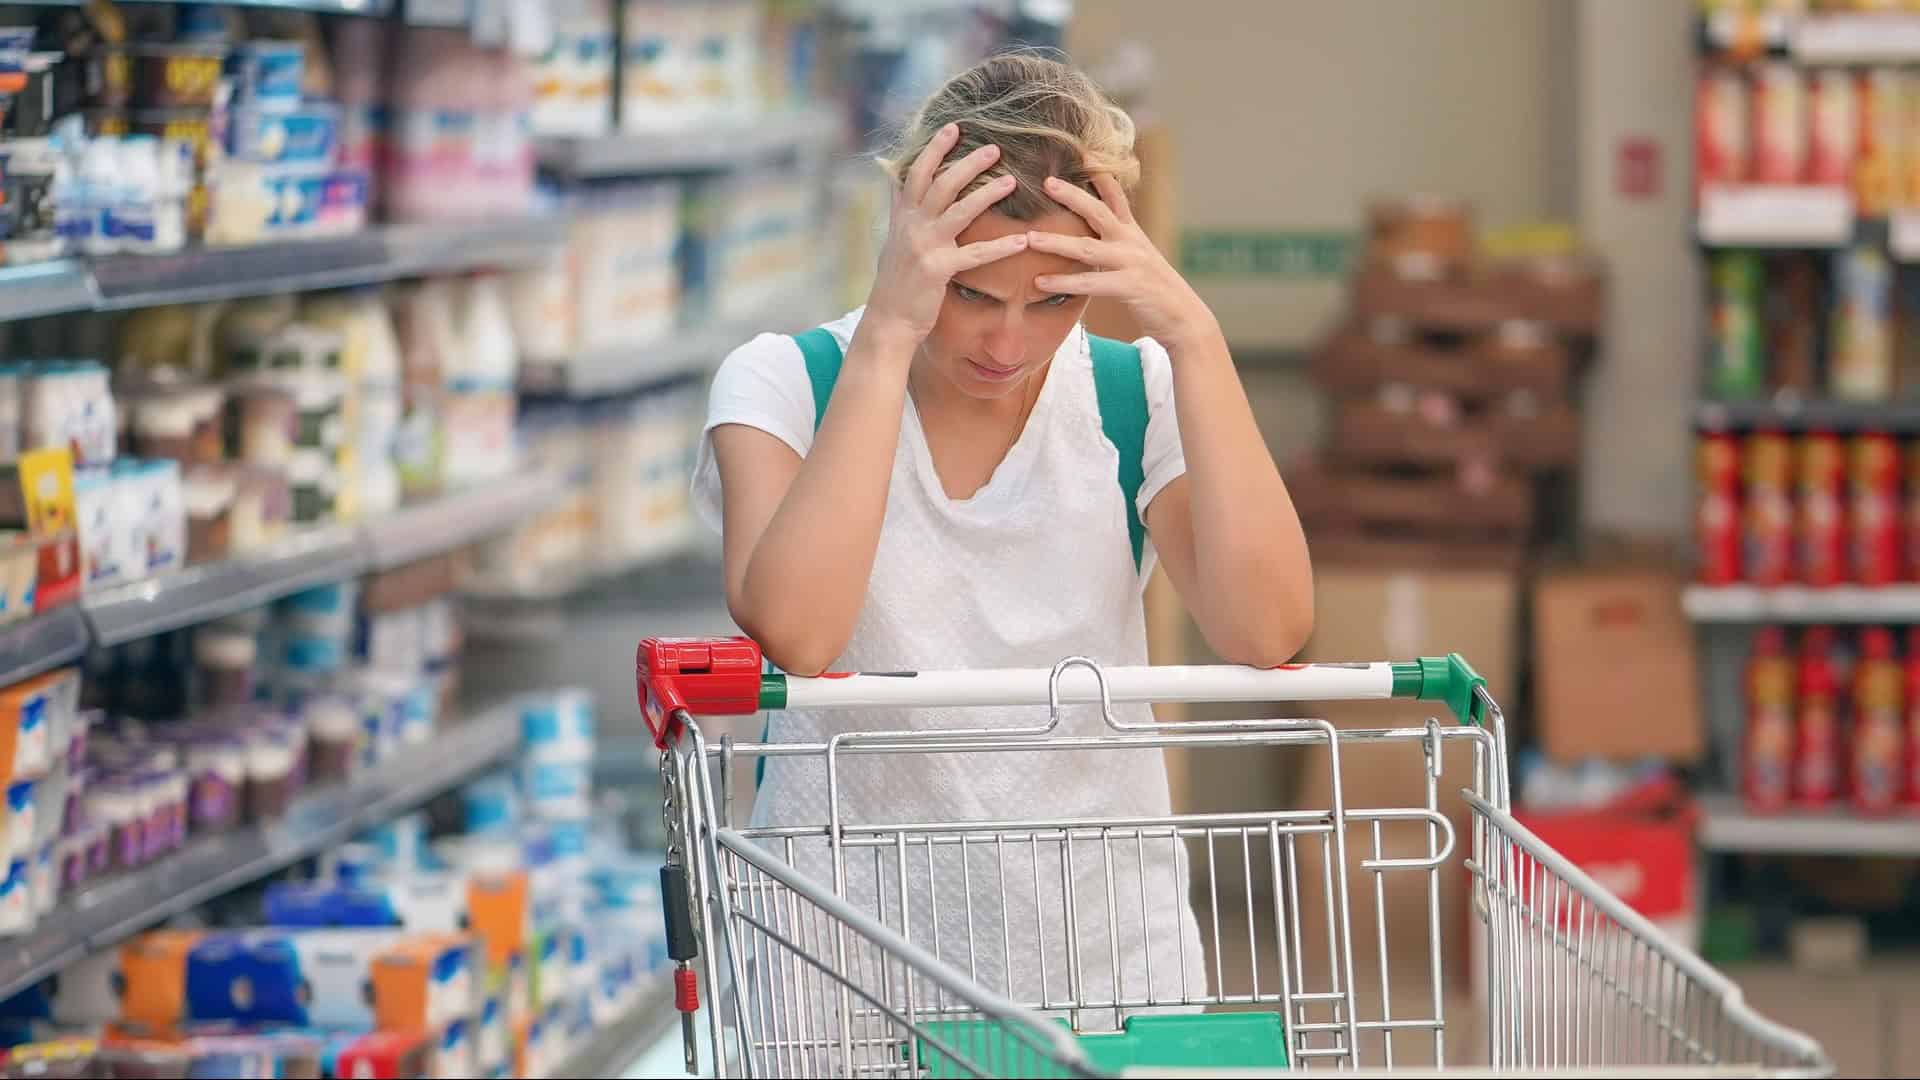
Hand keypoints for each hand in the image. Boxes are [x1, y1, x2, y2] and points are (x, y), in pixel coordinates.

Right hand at [860, 124, 1031, 348]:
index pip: (917, 173)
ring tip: (1011, 180)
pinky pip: (975, 254)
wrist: (888, 321)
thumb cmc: (897, 283)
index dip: (934, 148)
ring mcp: (924, 246)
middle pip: (941, 183)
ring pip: (960, 210)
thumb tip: (896, 179)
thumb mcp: (893, 240)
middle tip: (995, 148)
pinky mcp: (938, 270)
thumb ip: (899, 209)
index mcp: (903, 217)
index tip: (954, 127)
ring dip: (988, 193)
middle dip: (968, 162)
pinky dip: (1000, 247)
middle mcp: (911, 226)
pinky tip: (1022, 240)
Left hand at [1029, 176, 1221, 352]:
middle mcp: (1131, 242)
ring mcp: (1131, 263)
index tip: (1080, 151)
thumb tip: (1088, 232)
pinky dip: (1064, 282)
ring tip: (1029, 239)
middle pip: (1099, 211)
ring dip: (1056, 242)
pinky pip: (1090, 283)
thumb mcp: (1137, 258)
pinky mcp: (1130, 287)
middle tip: (1046, 182)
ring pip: (1088, 248)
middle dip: (1072, 195)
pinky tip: (1041, 282)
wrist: (1183, 317)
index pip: (1115, 195)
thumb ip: (1115, 242)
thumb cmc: (1153, 290)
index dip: (1098, 172)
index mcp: (1131, 232)